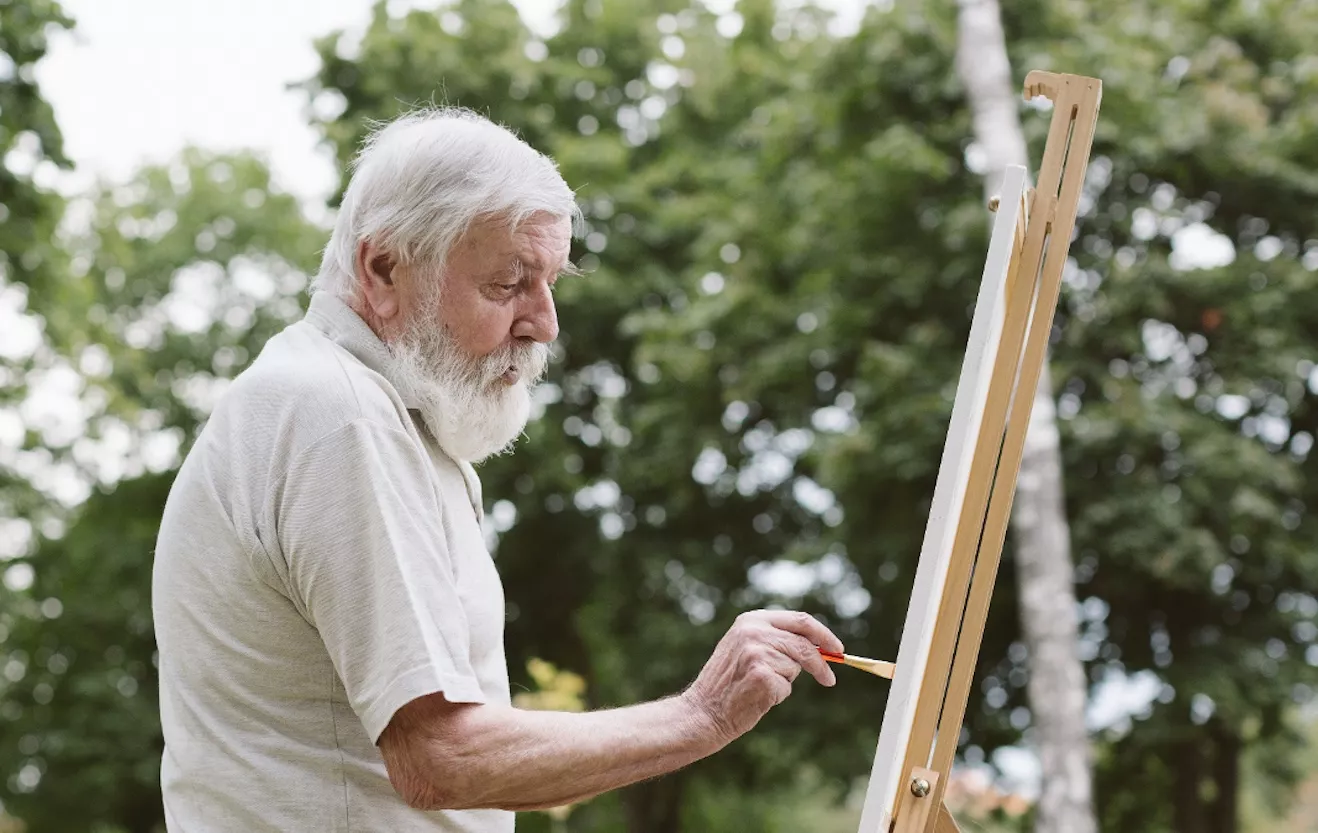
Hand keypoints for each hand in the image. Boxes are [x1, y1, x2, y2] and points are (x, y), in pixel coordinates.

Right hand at [682, 610, 843, 745]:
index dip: (823, 634)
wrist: (703, 710)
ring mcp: (757, 652)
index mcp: (751, 620)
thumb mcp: (745, 648)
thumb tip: (818, 646)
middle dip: (821, 664)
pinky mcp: (762, 675)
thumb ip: (775, 639)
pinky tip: (756, 697)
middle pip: (804, 644)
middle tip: (829, 679)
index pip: (800, 620)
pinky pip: (786, 686)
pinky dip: (778, 695)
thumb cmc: (727, 684)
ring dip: (786, 681)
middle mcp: (753, 631)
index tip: (837, 648)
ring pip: (795, 667)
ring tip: (759, 687)